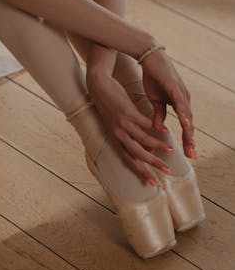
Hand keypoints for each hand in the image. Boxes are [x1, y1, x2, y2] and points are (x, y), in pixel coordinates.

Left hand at [86, 68, 175, 184]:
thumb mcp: (119, 125)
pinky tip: (166, 131)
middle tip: (167, 171)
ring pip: (143, 139)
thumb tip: (149, 151)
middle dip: (153, 164)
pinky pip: (145, 123)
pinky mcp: (127, 112)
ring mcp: (122, 123)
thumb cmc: (111, 105)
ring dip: (158, 146)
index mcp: (115, 139)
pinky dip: (156, 128)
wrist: (99, 86)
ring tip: (171, 150)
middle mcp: (118, 134)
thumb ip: (133, 138)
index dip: (141, 172)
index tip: (153, 183)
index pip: (128, 160)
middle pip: (137, 154)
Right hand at [140, 48, 194, 157]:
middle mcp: (184, 99)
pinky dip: (183, 113)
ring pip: (187, 115)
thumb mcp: (155, 99)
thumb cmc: (154, 77)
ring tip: (191, 144)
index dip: (186, 139)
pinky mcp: (174, 86)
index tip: (187, 154)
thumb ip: (159, 113)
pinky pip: (180, 102)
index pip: (185, 125)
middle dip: (190, 140)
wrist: (150, 58)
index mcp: (179, 103)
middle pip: (189, 123)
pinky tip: (186, 122)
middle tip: (191, 155)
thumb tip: (159, 128)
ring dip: (189, 130)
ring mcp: (180, 92)